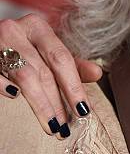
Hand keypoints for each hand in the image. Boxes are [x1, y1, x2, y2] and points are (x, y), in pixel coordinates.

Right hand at [0, 14, 101, 136]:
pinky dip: (4, 86)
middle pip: (44, 71)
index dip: (74, 86)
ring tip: (51, 126)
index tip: (84, 110)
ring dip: (40, 105)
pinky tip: (15, 98)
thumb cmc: (20, 48)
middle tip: (65, 126)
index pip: (62, 59)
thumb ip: (71, 64)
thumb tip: (97, 73)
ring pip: (24, 76)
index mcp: (37, 27)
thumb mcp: (45, 50)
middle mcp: (16, 30)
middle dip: (58, 102)